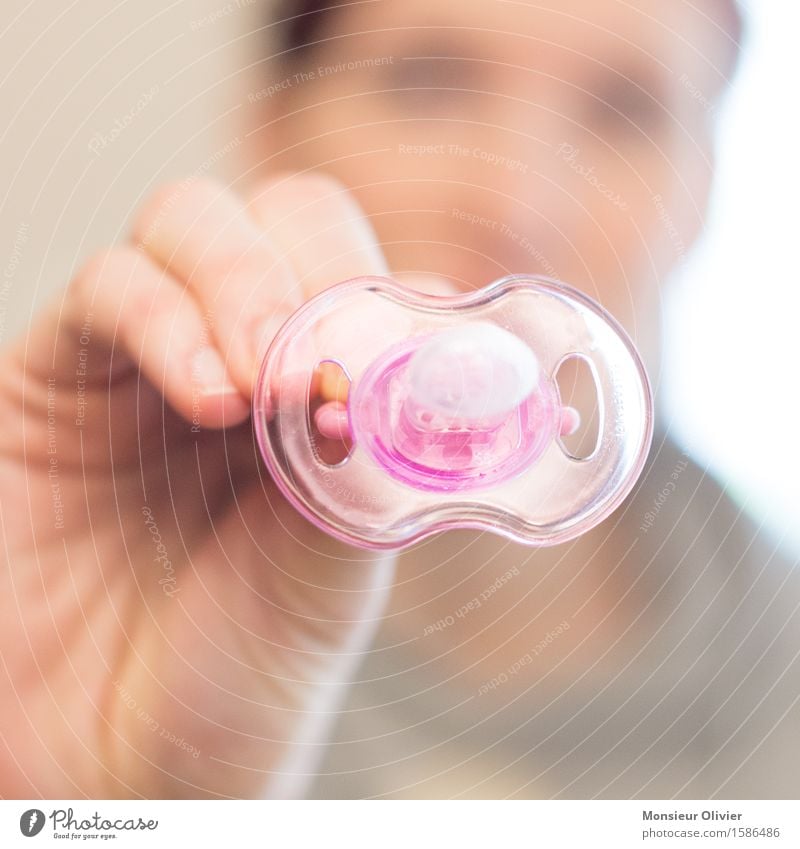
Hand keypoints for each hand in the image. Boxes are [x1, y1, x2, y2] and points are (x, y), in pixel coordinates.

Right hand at [0, 173, 396, 798]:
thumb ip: (370, 459)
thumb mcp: (334, 569)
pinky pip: (108, 290)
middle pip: (282, 221)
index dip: (389, 292)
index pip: (365, 276)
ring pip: (193, 224)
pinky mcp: (57, 377)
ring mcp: (151, 360)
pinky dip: (163, 322)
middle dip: (309, 267)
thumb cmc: (237, 677)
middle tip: (317, 354)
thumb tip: (425, 362)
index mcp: (323, 400)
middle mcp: (242, 362)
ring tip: (255, 388)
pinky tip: (206, 396)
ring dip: (239, 284)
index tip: (412, 349)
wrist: (116, 764)